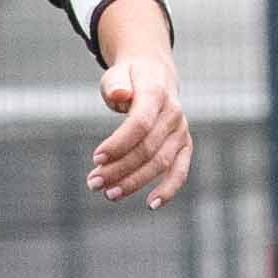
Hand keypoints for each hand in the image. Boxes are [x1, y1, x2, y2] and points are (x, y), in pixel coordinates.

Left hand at [90, 52, 190, 205]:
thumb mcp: (117, 73)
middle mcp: (173, 114)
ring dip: (134, 182)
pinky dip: (169, 189)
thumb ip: (115, 84)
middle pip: (147, 148)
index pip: (140, 123)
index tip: (96, 159)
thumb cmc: (129, 78)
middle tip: (93, 183)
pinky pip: (180, 171)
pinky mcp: (184, 146)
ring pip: (160, 163)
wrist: (156, 74)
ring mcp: (181, 132)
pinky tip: (151, 204)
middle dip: (119, 169)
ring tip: (108, 194)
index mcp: (156, 93)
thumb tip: (120, 95)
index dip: (119, 143)